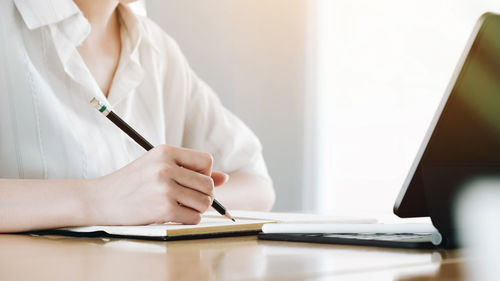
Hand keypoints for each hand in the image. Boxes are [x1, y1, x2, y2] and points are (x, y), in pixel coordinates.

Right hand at [87, 145, 227, 224]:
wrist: (100, 199)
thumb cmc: (132, 183)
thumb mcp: (158, 166)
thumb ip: (190, 170)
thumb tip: (224, 178)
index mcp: (166, 151)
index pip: (206, 161)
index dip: (204, 173)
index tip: (191, 181)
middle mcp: (166, 167)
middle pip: (208, 184)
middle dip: (203, 195)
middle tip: (187, 198)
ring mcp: (165, 188)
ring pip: (204, 202)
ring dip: (197, 209)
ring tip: (180, 206)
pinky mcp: (163, 209)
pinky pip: (194, 218)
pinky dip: (189, 220)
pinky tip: (174, 216)